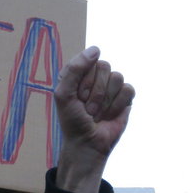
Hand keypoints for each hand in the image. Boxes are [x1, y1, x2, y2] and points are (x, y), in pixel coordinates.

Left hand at [53, 46, 134, 192]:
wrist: (87, 143)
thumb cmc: (72, 120)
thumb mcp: (64, 95)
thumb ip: (74, 69)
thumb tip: (96, 49)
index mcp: (78, 74)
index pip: (88, 61)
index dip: (84, 81)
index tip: (77, 98)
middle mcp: (94, 77)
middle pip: (104, 67)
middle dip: (95, 92)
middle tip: (87, 108)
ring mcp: (111, 86)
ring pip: (117, 77)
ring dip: (105, 101)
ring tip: (97, 113)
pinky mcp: (125, 97)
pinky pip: (128, 89)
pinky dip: (117, 105)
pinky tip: (110, 115)